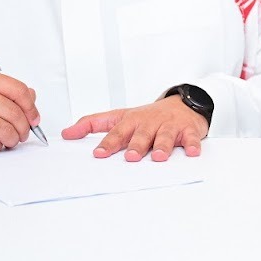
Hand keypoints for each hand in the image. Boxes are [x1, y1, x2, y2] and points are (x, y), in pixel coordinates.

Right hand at [0, 71, 39, 152]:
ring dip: (12, 139)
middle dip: (24, 128)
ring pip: (5, 130)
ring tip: (10, 140)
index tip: (34, 118)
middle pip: (14, 113)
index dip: (31, 107)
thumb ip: (7, 91)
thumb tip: (32, 98)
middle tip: (23, 133)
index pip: (18, 90)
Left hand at [61, 96, 208, 161]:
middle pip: (142, 134)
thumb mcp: (120, 116)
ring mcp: (169, 125)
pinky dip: (192, 144)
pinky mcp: (188, 129)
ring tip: (158, 157)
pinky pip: (191, 137)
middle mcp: (150, 122)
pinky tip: (191, 152)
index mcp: (132, 120)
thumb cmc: (148, 115)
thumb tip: (67, 133)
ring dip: (162, 146)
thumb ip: (93, 124)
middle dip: (136, 145)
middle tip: (131, 157)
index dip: (108, 143)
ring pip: (166, 136)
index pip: (117, 131)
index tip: (99, 154)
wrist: (182, 103)